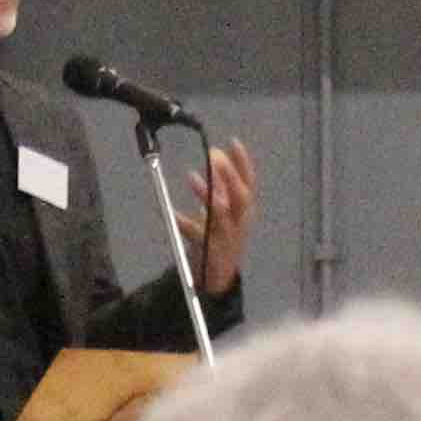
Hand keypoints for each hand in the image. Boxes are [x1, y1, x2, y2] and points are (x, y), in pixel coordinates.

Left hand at [177, 138, 257, 294]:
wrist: (218, 278)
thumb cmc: (220, 240)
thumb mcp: (224, 212)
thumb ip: (220, 189)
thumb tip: (215, 161)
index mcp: (244, 211)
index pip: (249, 183)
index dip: (243, 163)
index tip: (233, 141)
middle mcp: (240, 221)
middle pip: (241, 195)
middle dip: (229, 174)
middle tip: (213, 155)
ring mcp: (226, 235)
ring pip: (221, 212)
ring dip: (207, 193)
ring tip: (191, 177)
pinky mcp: (210, 249)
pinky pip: (195, 232)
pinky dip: (182, 221)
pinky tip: (171, 213)